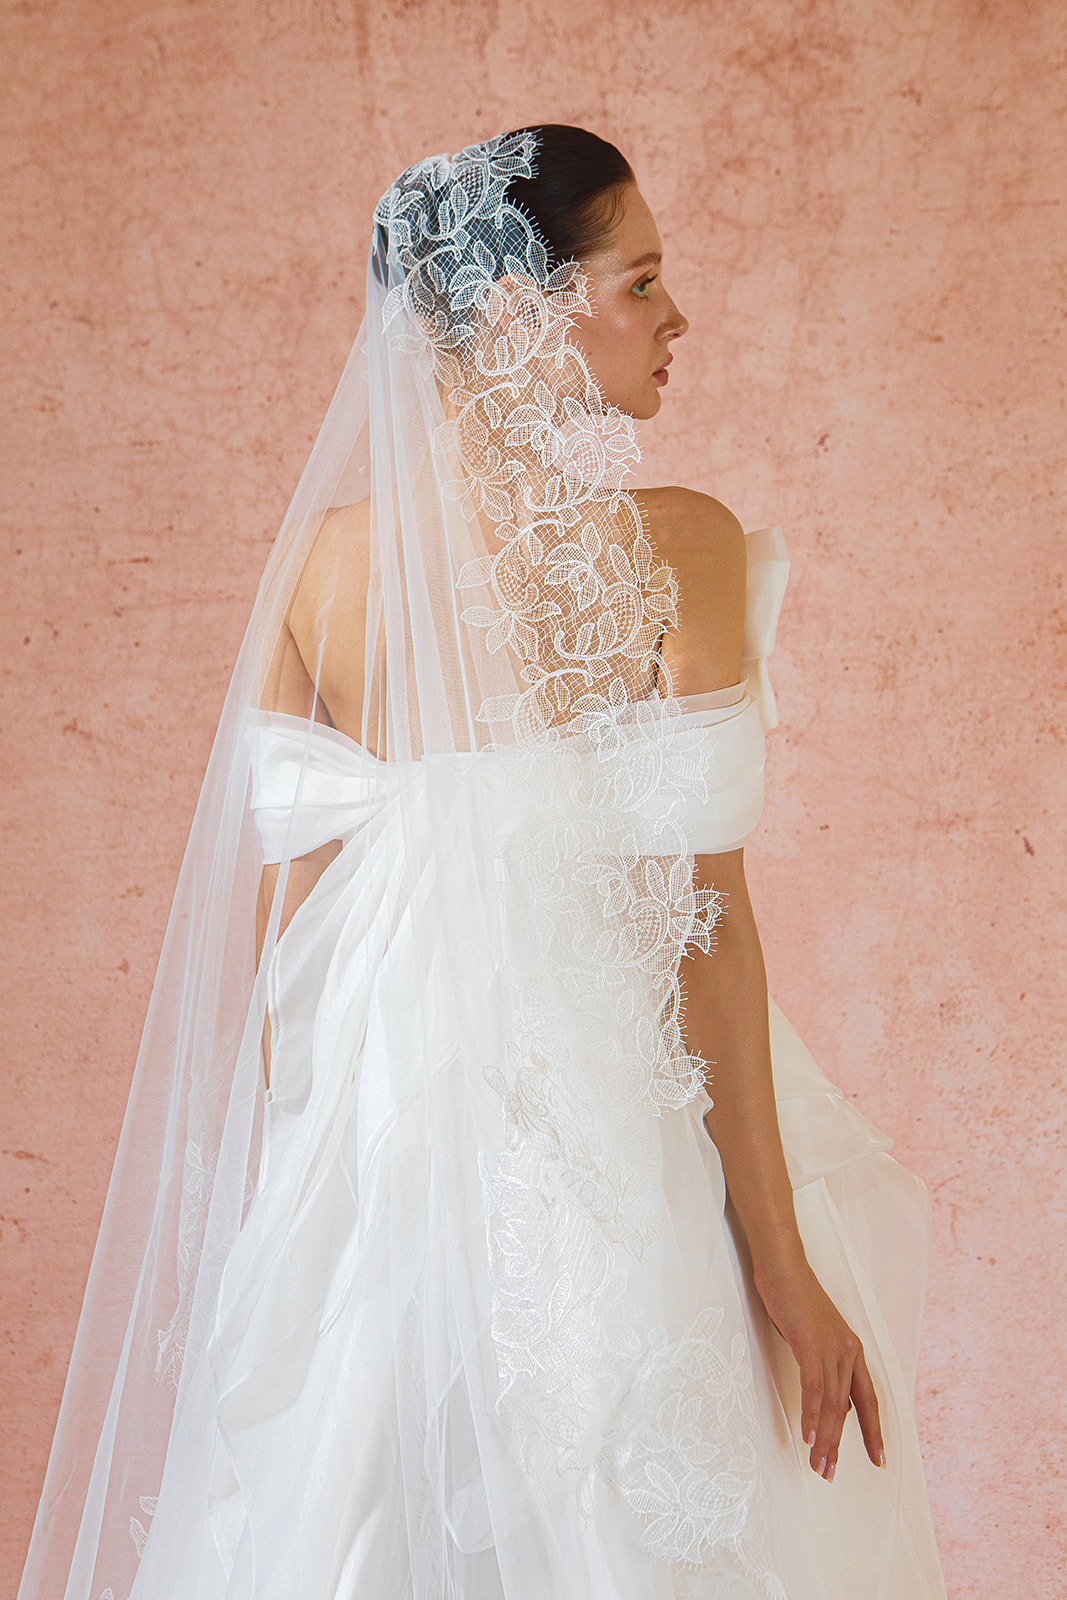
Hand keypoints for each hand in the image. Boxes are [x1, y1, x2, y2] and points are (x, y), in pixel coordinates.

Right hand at [752, 1247, 884, 1481]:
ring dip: (825, 1438)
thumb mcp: (812, 1335)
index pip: (868, 1398)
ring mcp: (831, 1347)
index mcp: (851, 1349)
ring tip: (818, 1465)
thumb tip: (825, 1397)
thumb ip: (822, 1364)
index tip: (879, 1460)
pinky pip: (814, 1387)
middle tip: (831, 1473)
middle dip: (841, 1444)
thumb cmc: (793, 1296)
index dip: (873, 1430)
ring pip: (831, 1403)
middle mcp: (848, 1350)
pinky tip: (808, 1435)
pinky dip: (811, 1414)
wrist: (783, 1264)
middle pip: (848, 1408)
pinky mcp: (811, 1343)